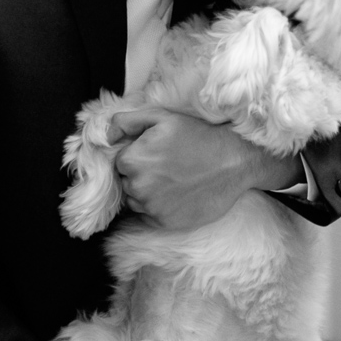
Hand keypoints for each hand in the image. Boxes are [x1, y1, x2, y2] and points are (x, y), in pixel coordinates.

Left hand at [109, 108, 303, 229]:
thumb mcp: (162, 117)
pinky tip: (178, 195)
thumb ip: (127, 122)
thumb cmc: (198, 136)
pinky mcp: (165, 223)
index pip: (121, 163)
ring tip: (174, 181)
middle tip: (168, 167)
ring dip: (149, 193)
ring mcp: (151, 207)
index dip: (138, 157)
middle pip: (127, 183)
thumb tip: (106, 135)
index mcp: (132, 160)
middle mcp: (137, 186)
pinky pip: (150, 217)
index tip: (157, 154)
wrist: (233, 162)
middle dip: (142, 175)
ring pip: (137, 201)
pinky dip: (160, 208)